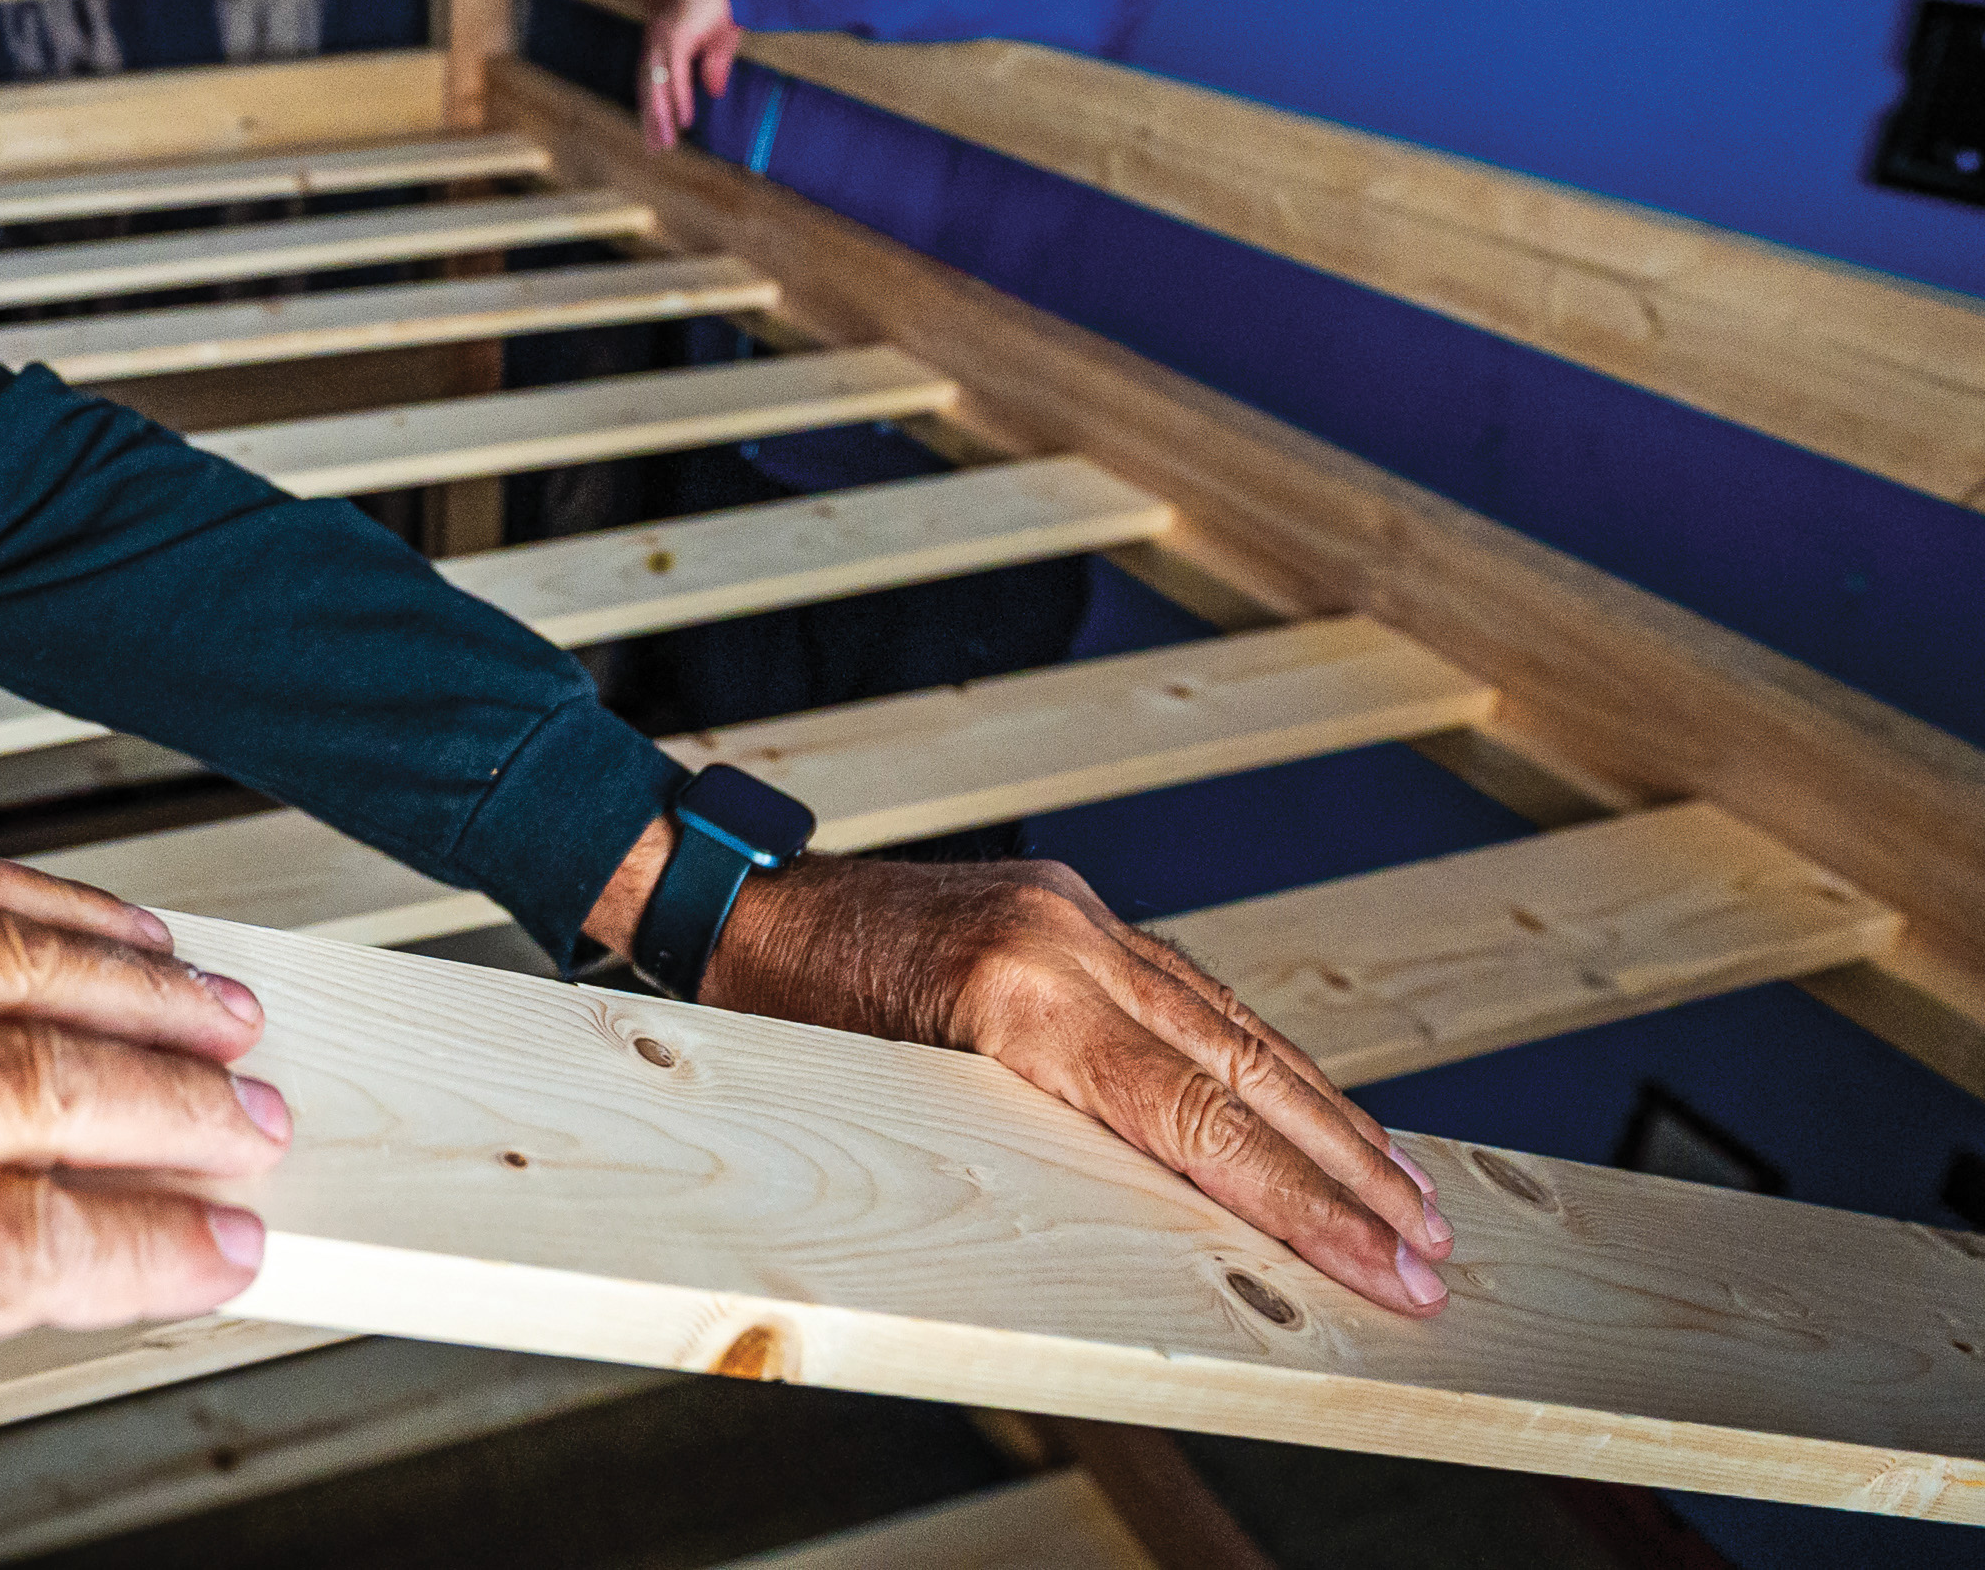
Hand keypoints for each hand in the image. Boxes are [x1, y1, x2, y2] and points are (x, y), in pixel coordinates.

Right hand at [0, 852, 281, 1567]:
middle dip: (158, 1014)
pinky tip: (211, 1254)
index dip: (79, 922)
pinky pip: (50, 1234)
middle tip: (236, 1042)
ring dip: (183, 1120)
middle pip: (24, 975)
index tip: (152, 949)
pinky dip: (154, 1246)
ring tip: (247, 1141)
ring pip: (58, 1087)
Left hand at [591, 842, 1452, 1318]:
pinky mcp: (1071, 908)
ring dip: (1326, 1114)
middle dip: (1348, 1168)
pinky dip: (1260, 1058)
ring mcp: (1075, 913)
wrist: (734, 903)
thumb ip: (1014, 1149)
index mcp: (1019, 994)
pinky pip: (1189, 992)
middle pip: (1242, 1069)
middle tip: (1434, 1247)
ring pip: (1233, 1023)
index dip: (1301, 1204)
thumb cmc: (778, 1023)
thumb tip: (1137, 1228)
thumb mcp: (885, 1101)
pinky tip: (1313, 1107)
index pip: (1194, 1120)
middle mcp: (1065, 940)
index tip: (1387, 1265)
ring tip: (1408, 1190)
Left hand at [610, 0, 738, 151]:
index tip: (658, 135)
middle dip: (651, 119)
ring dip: (660, 116)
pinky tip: (682, 120)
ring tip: (664, 143)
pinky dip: (677, 98)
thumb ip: (714, 66)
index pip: (654, 80)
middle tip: (654, 149)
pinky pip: (674, 73)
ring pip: (656, 83)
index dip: (655, 108)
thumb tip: (713, 92)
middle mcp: (659, 37)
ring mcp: (664, 34)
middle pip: (649, 85)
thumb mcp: (724, 41)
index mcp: (666, 39)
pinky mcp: (676, 33)